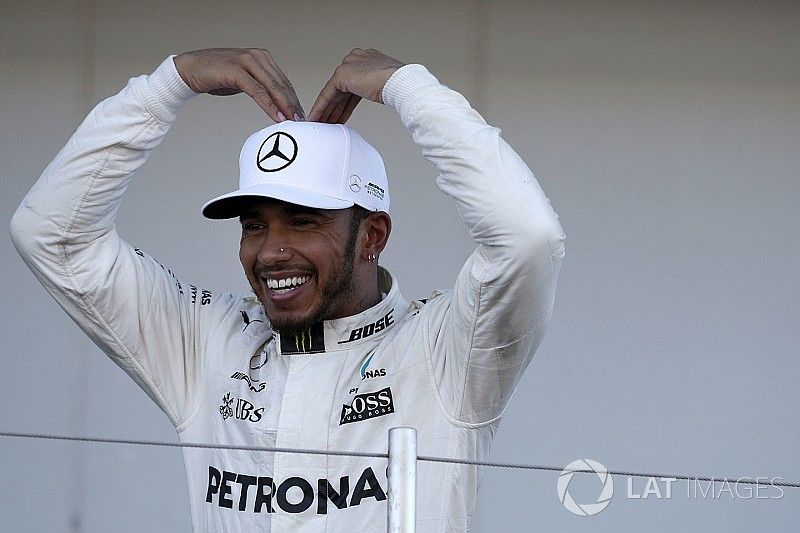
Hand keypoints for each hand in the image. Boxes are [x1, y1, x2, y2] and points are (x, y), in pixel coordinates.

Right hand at [174, 48, 303, 122]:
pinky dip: (269, 106)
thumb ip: (260, 87)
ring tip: (293, 122)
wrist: (190, 69)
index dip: (293, 99)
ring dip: (285, 107)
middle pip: (282, 84)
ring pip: (273, 88)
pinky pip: (258, 91)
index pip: (284, 81)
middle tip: (301, 121)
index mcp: (262, 57)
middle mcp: (257, 56)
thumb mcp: (243, 80)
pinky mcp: (237, 71)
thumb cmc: (216, 75)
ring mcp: (247, 61)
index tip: (300, 115)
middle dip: (293, 105)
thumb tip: (275, 103)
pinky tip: (277, 117)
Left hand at [308, 48, 405, 123]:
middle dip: (335, 108)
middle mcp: (355, 59)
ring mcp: (347, 65)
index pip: (352, 84)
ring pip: (333, 93)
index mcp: (366, 59)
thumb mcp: (383, 84)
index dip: (346, 102)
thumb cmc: (398, 84)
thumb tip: (373, 94)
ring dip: (327, 110)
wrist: (399, 82)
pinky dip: (321, 107)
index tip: (341, 113)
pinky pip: (327, 94)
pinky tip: (318, 117)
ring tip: (322, 123)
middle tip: (329, 121)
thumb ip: (373, 87)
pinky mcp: (341, 75)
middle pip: (341, 90)